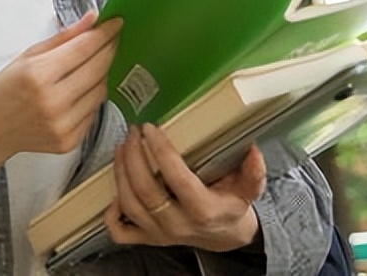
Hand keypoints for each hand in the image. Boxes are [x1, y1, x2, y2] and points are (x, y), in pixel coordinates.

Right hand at [0, 11, 121, 160]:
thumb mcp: (28, 55)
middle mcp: (53, 102)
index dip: (104, 34)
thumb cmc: (5, 90)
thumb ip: (64, 37)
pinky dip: (93, 97)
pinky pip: (94, 112)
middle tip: (114, 38)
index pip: (83, 48)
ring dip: (104, 73)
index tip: (116, 23)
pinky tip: (83, 89)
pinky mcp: (70, 141)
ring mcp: (63, 125)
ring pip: (102, 91)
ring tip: (96, 63)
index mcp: (39, 75)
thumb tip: (93, 19)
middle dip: (110, 49)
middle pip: (98, 69)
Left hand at [104, 124, 265, 251]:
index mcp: (203, 209)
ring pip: (130, 205)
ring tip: (123, 147)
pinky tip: (114, 188)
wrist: (224, 236)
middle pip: (146, 191)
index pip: (177, 178)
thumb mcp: (248, 190)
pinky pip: (121, 231)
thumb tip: (254, 151)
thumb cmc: (230, 207)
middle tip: (133, 132)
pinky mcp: (148, 238)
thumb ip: (253, 172)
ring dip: (121, 173)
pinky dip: (112, 212)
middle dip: (134, 156)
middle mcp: (178, 224)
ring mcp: (160, 233)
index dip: (161, 151)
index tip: (151, 129)